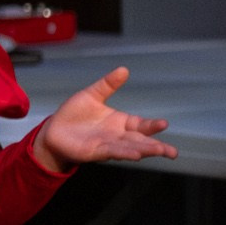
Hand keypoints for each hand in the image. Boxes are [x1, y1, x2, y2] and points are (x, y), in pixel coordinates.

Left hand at [32, 67, 176, 173]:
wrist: (53, 130)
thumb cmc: (74, 114)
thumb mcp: (91, 95)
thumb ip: (107, 85)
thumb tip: (124, 69)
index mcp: (120, 122)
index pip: (141, 125)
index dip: (152, 126)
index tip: (164, 124)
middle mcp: (117, 136)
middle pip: (140, 141)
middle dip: (156, 146)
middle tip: (172, 151)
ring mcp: (107, 145)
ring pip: (130, 149)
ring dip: (144, 150)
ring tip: (158, 151)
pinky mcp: (94, 152)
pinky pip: (111, 152)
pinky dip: (123, 153)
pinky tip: (134, 155)